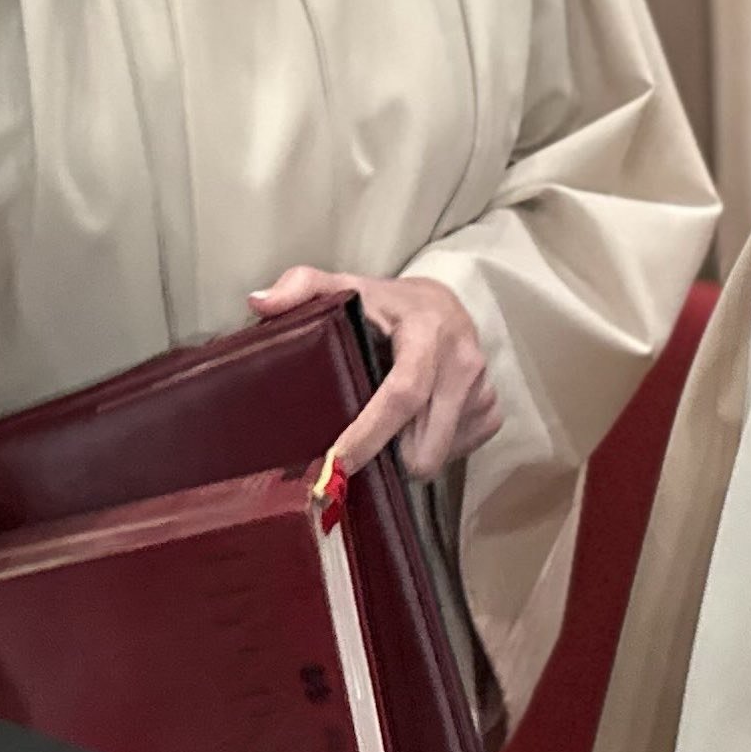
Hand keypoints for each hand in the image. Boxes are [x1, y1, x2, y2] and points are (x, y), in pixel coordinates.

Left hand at [249, 264, 499, 478]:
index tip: (336, 465)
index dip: (368, 434)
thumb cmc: (387, 304)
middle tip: (361, 441)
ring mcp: (484, 389)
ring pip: (437, 456)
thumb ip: (300, 287)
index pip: (401, 394)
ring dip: (409, 449)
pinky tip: (420, 418)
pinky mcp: (493, 410)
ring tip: (394, 420)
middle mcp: (463, 361)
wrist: (447, 303)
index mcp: (427, 332)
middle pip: (422, 445)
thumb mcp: (346, 287)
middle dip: (388, 454)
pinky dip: (433, 446)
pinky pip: (456, 455)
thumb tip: (257, 303)